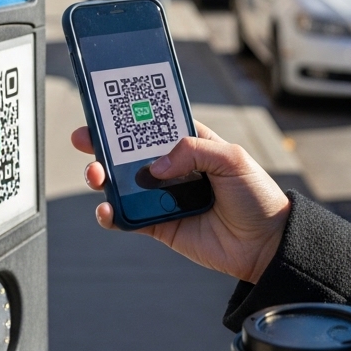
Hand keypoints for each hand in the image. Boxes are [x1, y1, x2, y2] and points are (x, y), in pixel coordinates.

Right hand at [73, 122, 290, 283]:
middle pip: (130, 151)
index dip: (130, 116)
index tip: (106, 107)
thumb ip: (193, 151)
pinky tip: (106, 208)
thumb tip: (155, 166)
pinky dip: (111, 213)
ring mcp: (164, 196)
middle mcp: (174, 168)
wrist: (266, 243)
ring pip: (123, 183)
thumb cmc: (256, 194)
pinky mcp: (159, 224)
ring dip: (103, 176)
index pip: (154, 124)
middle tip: (85, 137)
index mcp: (191, 143)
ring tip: (95, 173)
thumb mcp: (232, 158)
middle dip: (104, 143)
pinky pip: (128, 218)